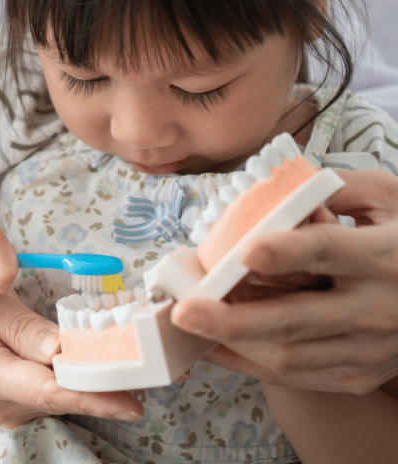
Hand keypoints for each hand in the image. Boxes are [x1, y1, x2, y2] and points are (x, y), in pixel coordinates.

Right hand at [0, 278, 143, 427]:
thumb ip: (20, 326)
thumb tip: (64, 349)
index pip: (46, 391)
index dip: (91, 396)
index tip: (130, 403)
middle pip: (59, 394)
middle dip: (98, 377)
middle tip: (139, 358)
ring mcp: (5, 412)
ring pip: (58, 393)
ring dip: (83, 374)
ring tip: (102, 348)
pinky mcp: (16, 409)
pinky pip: (51, 393)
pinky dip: (68, 376)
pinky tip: (75, 357)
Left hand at [171, 169, 397, 392]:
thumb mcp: (388, 197)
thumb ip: (335, 187)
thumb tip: (279, 188)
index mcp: (384, 255)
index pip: (329, 251)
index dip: (287, 252)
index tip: (245, 252)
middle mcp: (378, 308)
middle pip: (297, 318)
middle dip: (234, 318)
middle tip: (185, 310)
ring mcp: (370, 349)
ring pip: (291, 355)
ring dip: (232, 342)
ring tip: (186, 324)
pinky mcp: (360, 374)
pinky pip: (297, 376)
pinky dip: (248, 362)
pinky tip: (212, 345)